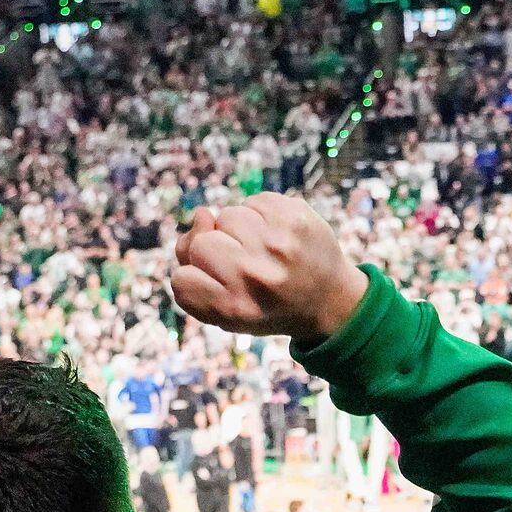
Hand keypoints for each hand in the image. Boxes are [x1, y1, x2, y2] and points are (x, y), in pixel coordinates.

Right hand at [171, 196, 368, 341]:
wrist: (330, 299)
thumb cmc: (269, 304)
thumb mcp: (227, 311)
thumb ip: (195, 277)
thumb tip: (202, 214)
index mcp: (235, 308)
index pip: (181, 280)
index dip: (193, 276)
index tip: (217, 284)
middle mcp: (255, 277)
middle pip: (199, 243)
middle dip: (215, 249)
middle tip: (245, 265)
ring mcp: (277, 244)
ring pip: (226, 216)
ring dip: (238, 229)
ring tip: (262, 250)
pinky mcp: (295, 218)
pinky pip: (253, 200)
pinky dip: (259, 214)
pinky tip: (276, 235)